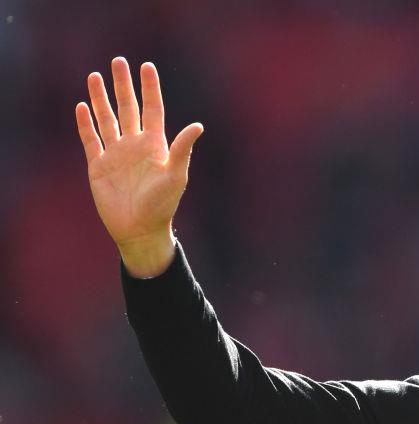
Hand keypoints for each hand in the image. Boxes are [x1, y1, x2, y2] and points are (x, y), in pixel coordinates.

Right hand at [75, 57, 202, 276]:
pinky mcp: (98, 165)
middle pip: (128, 107)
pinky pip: (91, 139)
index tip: (146, 66)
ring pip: (107, 119)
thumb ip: (182, 149)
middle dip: (123, 85)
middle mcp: (135, 145)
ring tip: (95, 76)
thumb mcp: (175, 175)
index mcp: (155, 145)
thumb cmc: (162, 205)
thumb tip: (199, 126)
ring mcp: (116, 154)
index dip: (149, 88)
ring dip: (101, 99)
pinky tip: (82, 107)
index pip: (152, 109)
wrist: (140, 229)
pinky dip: (86, 124)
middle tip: (118, 61)